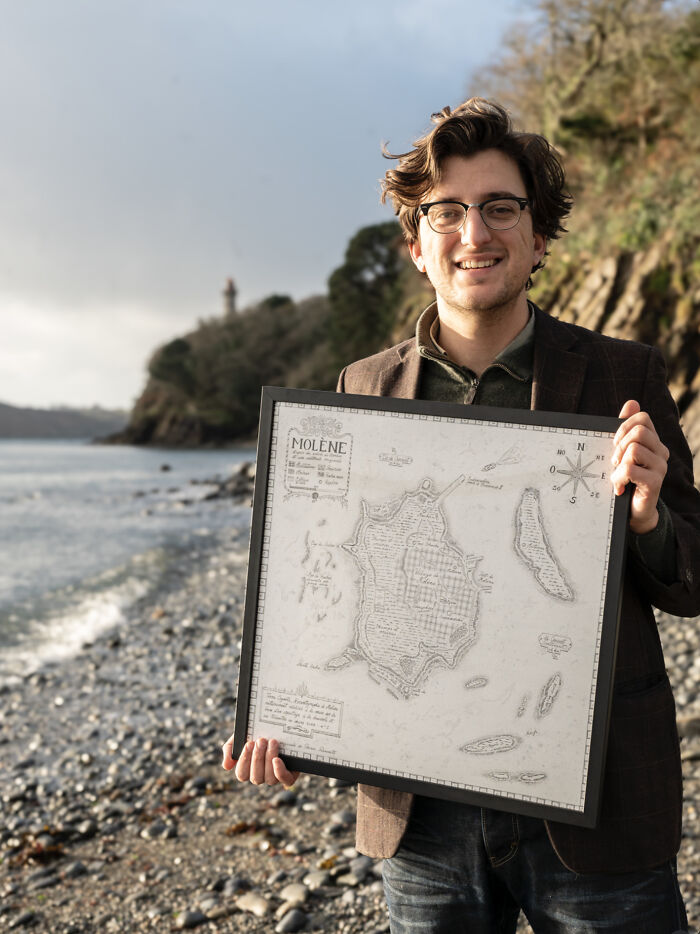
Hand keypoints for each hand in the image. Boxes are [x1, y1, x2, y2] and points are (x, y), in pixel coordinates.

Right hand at [221, 735, 299, 787]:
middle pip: (256, 777)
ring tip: (272, 742)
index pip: (242, 774)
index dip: (245, 760)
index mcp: (248, 769)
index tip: (249, 743)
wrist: (279, 725)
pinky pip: (286, 780)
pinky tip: (277, 759)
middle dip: (258, 758)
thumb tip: (227, 766)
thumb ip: (230, 749)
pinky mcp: (290, 774)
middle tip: (261, 740)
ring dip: (269, 759)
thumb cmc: (256, 731)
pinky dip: (280, 772)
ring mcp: (275, 776)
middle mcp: (261, 775)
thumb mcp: (241, 736)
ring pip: (269, 779)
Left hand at [611, 400, 668, 534]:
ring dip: (618, 464)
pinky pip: (630, 469)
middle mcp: (660, 452)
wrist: (632, 511)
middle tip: (614, 461)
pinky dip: (618, 477)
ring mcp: (660, 468)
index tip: (615, 444)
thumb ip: (625, 429)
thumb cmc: (625, 479)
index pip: (643, 418)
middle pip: (639, 432)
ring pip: (634, 449)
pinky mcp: (655, 483)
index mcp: (653, 442)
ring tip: (618, 475)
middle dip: (620, 445)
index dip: (624, 427)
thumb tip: (632, 403)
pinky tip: (619, 487)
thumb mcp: (621, 452)